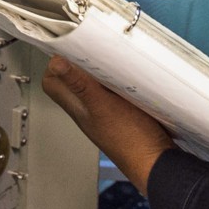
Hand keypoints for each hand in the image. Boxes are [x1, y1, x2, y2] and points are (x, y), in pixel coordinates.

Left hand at [41, 57, 175, 192]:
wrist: (156, 163)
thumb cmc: (130, 141)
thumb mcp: (102, 105)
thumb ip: (80, 85)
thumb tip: (56, 64)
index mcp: (78, 108)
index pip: (52, 83)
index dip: (55, 64)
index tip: (65, 46)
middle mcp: (89, 111)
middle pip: (72, 81)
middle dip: (79, 62)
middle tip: (90, 48)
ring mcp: (107, 113)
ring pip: (94, 85)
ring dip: (100, 71)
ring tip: (110, 59)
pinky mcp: (125, 114)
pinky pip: (115, 91)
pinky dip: (119, 81)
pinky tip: (129, 77)